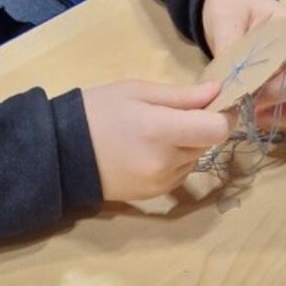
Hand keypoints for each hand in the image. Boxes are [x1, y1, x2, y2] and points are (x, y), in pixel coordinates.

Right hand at [82, 80, 231, 201]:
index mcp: (161, 130)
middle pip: (208, 143)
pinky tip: (149, 151)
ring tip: (156, 133)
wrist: (63, 152)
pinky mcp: (156, 195)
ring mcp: (161, 182)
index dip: (222, 115)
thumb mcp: (137, 91)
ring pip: (195, 159)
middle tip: (174, 114)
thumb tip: (217, 91)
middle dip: (200, 127)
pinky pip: (180, 174)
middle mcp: (166, 161)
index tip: (212, 104)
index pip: (217, 129)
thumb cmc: (98, 111)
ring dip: (187, 145)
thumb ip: (181, 95)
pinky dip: (174, 161)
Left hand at [200, 0, 285, 126]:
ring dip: (284, 114)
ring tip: (254, 117)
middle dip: (276, 103)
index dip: (273, 85)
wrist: (230, 2)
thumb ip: (229, 50)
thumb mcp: (224, 20)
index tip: (247, 96)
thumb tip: (228, 85)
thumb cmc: (230, 6)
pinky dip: (281, 115)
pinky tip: (256, 116)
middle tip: (246, 109)